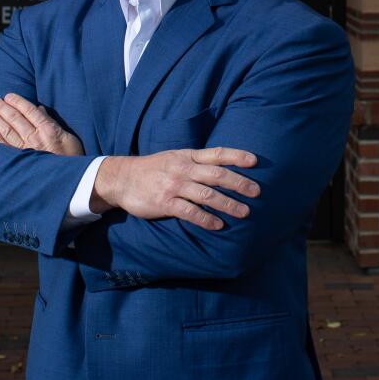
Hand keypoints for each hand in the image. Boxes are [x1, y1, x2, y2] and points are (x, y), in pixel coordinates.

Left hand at [0, 93, 83, 156]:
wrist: (71, 179)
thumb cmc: (72, 158)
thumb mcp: (68, 137)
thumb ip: (52, 123)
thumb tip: (39, 110)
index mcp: (49, 129)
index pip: (29, 111)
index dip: (17, 102)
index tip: (8, 96)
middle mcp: (36, 138)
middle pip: (15, 119)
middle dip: (2, 108)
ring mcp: (27, 150)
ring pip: (8, 131)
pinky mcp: (21, 162)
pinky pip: (5, 148)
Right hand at [92, 147, 259, 230]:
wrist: (121, 178)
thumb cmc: (153, 169)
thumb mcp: (174, 157)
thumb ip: (196, 161)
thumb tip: (222, 167)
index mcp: (187, 156)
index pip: (217, 153)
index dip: (237, 156)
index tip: (255, 161)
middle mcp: (183, 169)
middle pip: (217, 174)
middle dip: (239, 183)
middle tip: (257, 192)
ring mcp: (174, 186)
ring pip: (206, 194)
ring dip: (228, 203)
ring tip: (244, 212)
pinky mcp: (164, 203)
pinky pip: (189, 212)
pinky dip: (205, 219)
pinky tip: (218, 225)